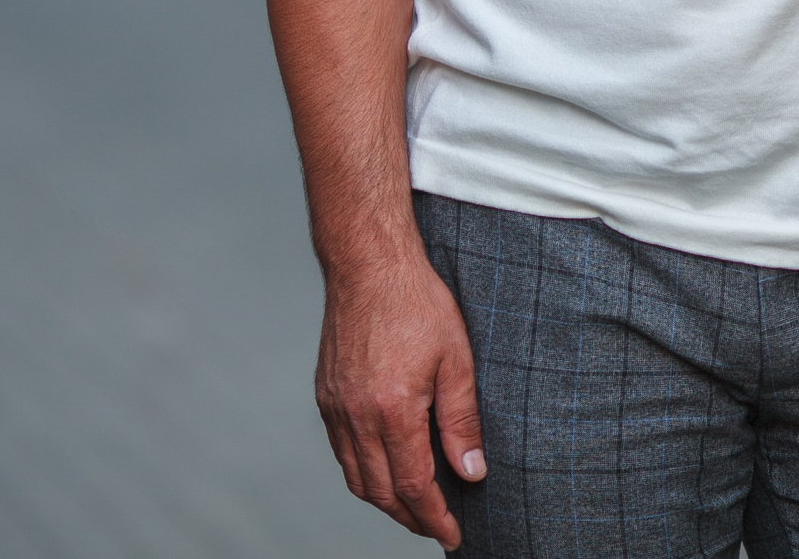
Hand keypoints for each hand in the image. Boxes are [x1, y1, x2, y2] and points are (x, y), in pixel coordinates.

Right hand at [315, 252, 484, 548]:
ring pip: (356, 477)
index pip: (413, 485)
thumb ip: (462, 420)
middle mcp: (355, 417)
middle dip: (410, 517)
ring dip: (385, 500)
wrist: (368, 266)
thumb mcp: (457, 360)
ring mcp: (335, 409)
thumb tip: (472, 472)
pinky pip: (343, 453)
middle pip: (380, 491)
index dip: (434, 517)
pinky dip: (365, 473)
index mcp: (392, 411)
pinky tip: (387, 469)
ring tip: (416, 507)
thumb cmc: (418, 304)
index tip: (452, 535)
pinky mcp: (326, 397)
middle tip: (437, 527)